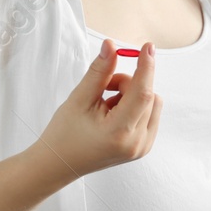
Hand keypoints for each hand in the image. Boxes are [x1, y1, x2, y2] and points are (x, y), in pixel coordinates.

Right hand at [34, 38, 162, 180]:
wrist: (59, 164)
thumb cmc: (64, 134)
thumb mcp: (79, 99)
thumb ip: (99, 72)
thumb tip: (112, 46)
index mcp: (119, 132)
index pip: (142, 93)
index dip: (146, 67)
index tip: (148, 47)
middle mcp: (136, 143)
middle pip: (147, 95)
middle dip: (126, 84)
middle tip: (102, 89)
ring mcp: (143, 147)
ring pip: (151, 102)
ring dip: (132, 95)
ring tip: (106, 105)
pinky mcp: (144, 147)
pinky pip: (150, 114)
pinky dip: (135, 106)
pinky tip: (114, 115)